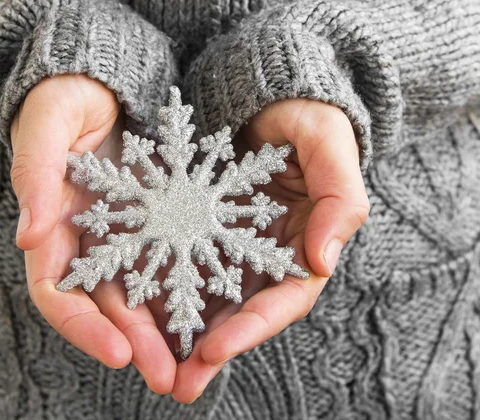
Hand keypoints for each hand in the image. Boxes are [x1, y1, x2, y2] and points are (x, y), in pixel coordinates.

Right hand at [9, 74, 177, 394]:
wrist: (100, 78)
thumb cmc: (63, 96)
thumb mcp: (47, 125)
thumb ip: (36, 175)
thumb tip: (30, 236)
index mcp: (51, 226)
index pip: (58, 292)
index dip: (82, 326)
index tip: (117, 352)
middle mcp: (84, 239)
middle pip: (105, 305)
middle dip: (134, 344)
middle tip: (170, 378)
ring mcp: (119, 231)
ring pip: (139, 292)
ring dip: (163, 330)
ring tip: (196, 362)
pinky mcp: (150, 218)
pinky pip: (166, 258)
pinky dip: (182, 287)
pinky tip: (211, 309)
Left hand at [170, 98, 369, 402]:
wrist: (271, 95)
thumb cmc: (309, 118)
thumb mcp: (330, 148)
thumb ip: (339, 202)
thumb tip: (323, 262)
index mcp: (306, 243)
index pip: (283, 299)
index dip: (251, 328)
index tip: (214, 350)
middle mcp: (270, 252)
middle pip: (243, 310)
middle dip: (213, 349)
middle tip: (177, 385)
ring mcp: (237, 241)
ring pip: (211, 295)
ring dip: (185, 331)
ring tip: (152, 365)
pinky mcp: (206, 226)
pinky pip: (186, 259)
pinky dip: (167, 286)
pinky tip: (140, 312)